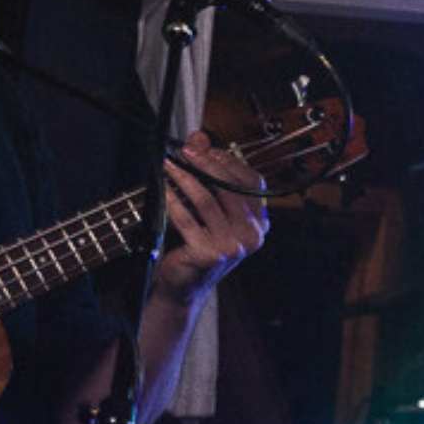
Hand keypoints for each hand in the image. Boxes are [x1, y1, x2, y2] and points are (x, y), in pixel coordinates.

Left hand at [155, 132, 268, 298]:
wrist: (185, 285)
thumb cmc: (198, 244)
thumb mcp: (210, 207)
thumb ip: (210, 172)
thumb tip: (200, 138)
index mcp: (260, 222)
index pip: (251, 181)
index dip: (228, 161)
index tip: (205, 148)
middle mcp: (253, 234)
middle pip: (230, 187)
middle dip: (205, 164)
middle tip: (184, 151)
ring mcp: (233, 246)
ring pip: (207, 199)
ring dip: (184, 177)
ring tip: (168, 165)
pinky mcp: (209, 253)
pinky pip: (187, 217)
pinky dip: (172, 200)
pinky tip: (163, 188)